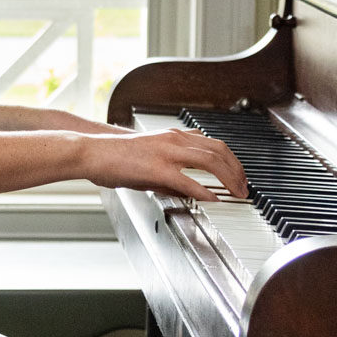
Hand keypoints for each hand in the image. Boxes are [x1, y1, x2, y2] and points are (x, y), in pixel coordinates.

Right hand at [82, 127, 247, 200]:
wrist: (92, 151)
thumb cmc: (114, 156)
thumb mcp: (148, 158)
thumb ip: (170, 172)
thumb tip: (186, 190)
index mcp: (173, 136)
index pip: (213, 144)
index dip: (231, 160)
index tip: (238, 174)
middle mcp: (174, 140)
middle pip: (219, 150)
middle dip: (237, 170)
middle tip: (244, 187)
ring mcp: (167, 153)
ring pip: (210, 162)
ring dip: (229, 178)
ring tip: (236, 193)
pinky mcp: (158, 169)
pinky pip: (189, 182)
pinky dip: (205, 192)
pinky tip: (213, 200)